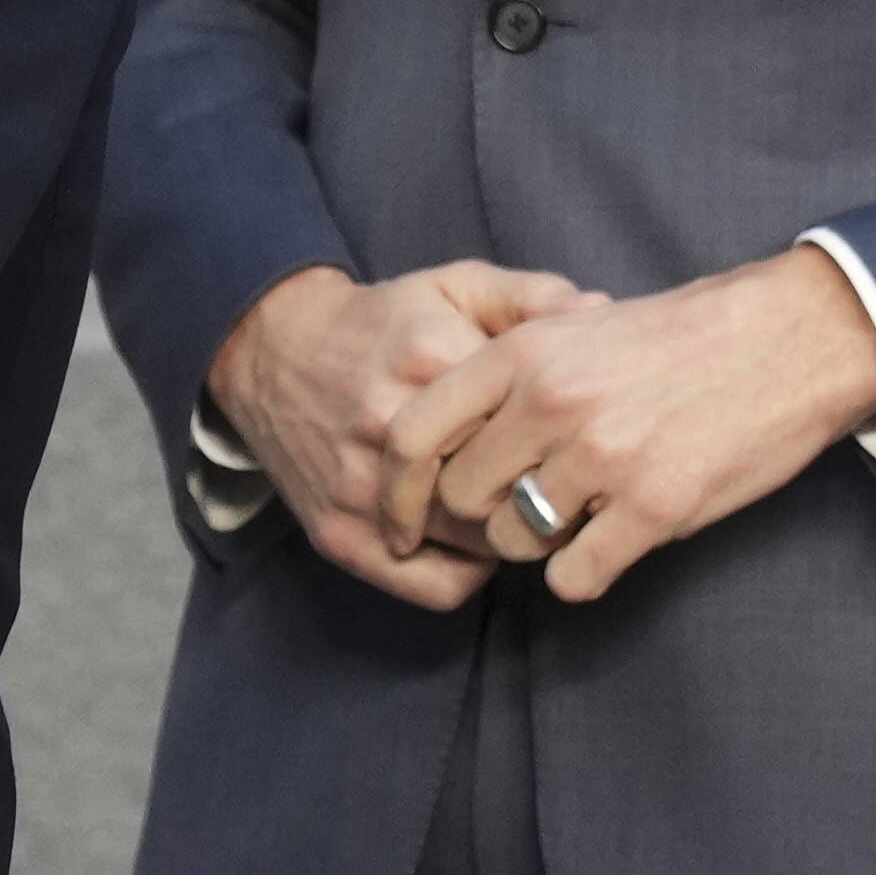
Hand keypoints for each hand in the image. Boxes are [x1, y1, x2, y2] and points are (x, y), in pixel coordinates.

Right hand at [197, 260, 584, 605]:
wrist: (269, 353)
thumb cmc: (382, 323)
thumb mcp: (457, 287)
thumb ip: (536, 297)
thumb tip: (605, 314)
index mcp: (432, 361)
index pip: (537, 426)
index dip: (568, 442)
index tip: (576, 445)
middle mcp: (392, 429)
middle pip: (510, 492)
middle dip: (545, 495)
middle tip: (559, 487)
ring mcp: (360, 489)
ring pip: (478, 545)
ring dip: (509, 536)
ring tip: (516, 511)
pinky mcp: (338, 535)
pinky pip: (435, 587)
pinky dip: (468, 574)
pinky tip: (472, 544)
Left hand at [382, 246, 875, 603]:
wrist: (791, 338)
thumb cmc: (679, 336)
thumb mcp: (575, 322)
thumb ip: (507, 369)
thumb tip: (444, 428)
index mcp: (522, 353)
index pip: (413, 434)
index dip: (395, 488)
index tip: (401, 520)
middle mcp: (551, 404)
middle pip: (461, 498)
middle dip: (481, 517)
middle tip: (520, 509)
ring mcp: (603, 458)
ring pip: (513, 542)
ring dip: (534, 544)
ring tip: (578, 514)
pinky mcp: (655, 507)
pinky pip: (574, 576)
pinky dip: (582, 573)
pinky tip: (608, 544)